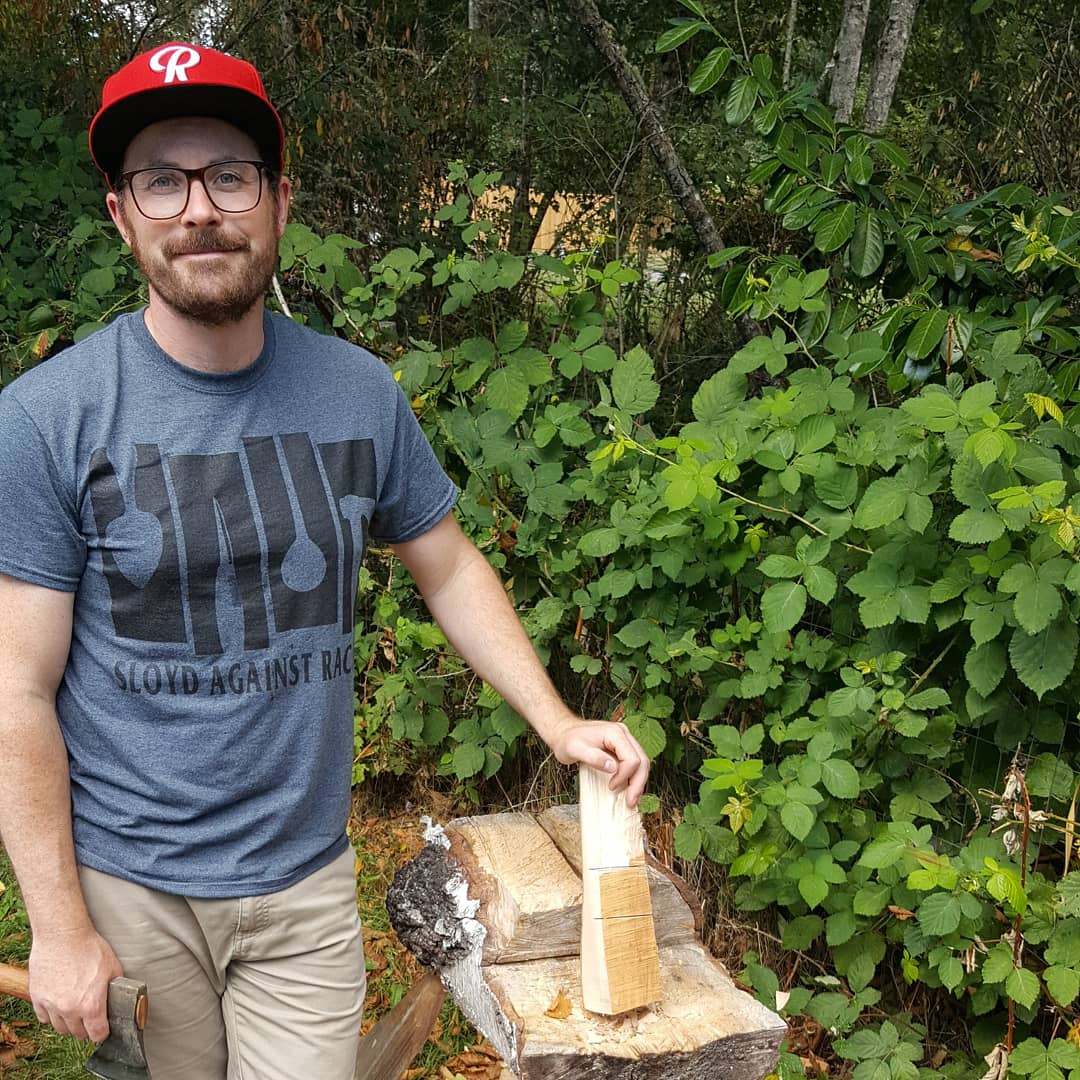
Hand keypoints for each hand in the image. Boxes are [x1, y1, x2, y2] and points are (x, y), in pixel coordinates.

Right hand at [29, 927, 122, 1041]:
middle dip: (86, 1027)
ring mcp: (51, 1005)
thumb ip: (115, 988)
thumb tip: (119, 998)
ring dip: (69, 1022)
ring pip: (60, 1027)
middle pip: (78, 1033)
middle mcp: (70, 1010)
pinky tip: (59, 1004)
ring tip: (75, 1010)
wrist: (63, 935)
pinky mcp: (38, 998)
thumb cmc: (89, 948)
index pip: (97, 1034)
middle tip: (90, 1018)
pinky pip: (44, 1017)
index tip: (103, 1029)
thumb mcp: (113, 967)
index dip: (103, 1032)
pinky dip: (51, 1014)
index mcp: (91, 1005)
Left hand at [547, 716, 649, 808]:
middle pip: (642, 761)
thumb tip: (612, 767)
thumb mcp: (575, 749)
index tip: (611, 787)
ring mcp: (625, 741)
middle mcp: (624, 735)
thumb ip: (593, 757)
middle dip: (638, 783)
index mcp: (615, 733)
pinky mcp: (622, 749)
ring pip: (642, 763)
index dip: (624, 776)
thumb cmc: (568, 740)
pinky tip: (630, 790)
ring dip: (638, 782)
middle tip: (631, 802)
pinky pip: (635, 765)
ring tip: (632, 799)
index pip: (631, 757)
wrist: (565, 733)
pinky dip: (634, 778)